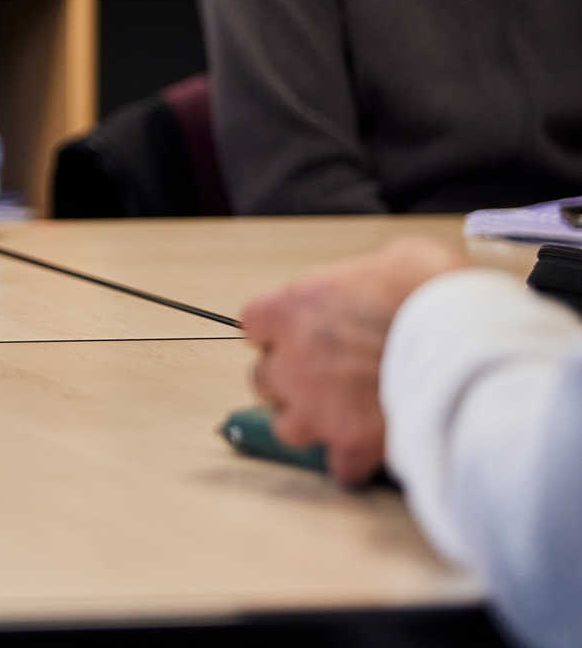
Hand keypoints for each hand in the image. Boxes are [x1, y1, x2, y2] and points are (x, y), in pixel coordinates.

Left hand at [239, 238, 465, 485]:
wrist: (469, 341)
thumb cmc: (436, 293)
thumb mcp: (400, 259)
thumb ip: (367, 277)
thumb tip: (378, 285)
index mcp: (293, 309)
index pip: (255, 323)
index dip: (279, 331)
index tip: (302, 335)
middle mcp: (292, 359)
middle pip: (265, 378)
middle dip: (293, 380)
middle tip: (329, 378)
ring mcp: (317, 406)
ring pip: (288, 426)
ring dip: (313, 423)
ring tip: (344, 417)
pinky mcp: (351, 442)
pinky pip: (339, 467)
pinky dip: (354, 463)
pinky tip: (373, 453)